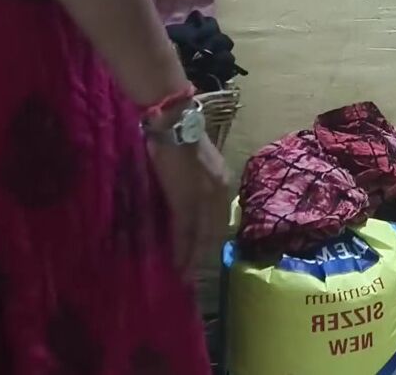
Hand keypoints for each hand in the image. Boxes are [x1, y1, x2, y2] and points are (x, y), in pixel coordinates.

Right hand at [148, 133, 230, 279]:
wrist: (173, 122)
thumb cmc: (179, 136)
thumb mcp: (198, 162)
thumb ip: (199, 182)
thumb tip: (188, 200)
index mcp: (222, 181)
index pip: (219, 218)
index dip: (212, 238)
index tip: (205, 255)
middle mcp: (219, 192)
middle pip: (213, 231)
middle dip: (203, 253)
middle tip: (193, 273)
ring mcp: (203, 197)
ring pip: (201, 235)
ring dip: (192, 256)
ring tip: (184, 274)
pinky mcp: (185, 200)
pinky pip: (186, 230)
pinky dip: (182, 248)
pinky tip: (178, 262)